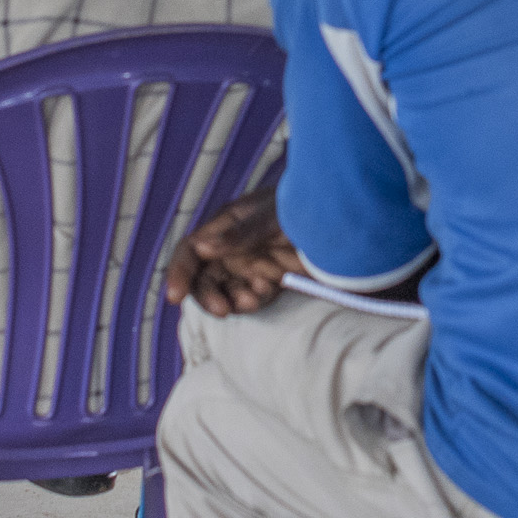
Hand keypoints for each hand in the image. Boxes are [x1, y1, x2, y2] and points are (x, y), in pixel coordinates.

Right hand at [165, 191, 297, 317]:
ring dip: (232, 301)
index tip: (174, 296)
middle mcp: (233, 247)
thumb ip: (239, 233)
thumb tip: (201, 247)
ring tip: (253, 299)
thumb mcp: (273, 216)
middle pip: (205, 277)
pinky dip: (253, 301)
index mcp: (226, 225)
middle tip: (223, 310)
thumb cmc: (306, 207)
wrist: (343, 220)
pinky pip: (250, 297)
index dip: (180, 272)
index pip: (192, 250)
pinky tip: (266, 292)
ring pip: (226, 291)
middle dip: (208, 296)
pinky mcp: (269, 280)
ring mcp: (251, 264)